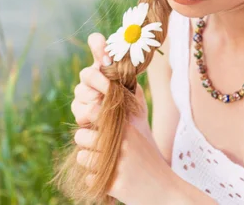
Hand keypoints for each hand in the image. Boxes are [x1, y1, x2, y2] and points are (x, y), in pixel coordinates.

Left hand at [70, 33, 171, 203]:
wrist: (162, 190)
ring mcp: (122, 154)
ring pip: (81, 140)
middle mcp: (127, 130)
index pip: (101, 87)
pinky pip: (84, 164)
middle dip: (87, 127)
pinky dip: (92, 170)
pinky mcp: (116, 177)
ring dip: (90, 150)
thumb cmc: (145, 150)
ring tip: (110, 157)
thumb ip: (126, 91)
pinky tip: (110, 171)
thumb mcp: (138, 118)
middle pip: (83, 114)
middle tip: (102, 137)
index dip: (91, 78)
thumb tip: (105, 51)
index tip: (90, 77)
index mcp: (131, 114)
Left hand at [74, 104, 173, 204]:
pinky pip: (89, 179)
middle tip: (95, 151)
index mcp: (127, 130)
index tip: (92, 128)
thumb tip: (88, 114)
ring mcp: (118, 165)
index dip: (88, 120)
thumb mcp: (137, 138)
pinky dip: (95, 181)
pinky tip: (110, 181)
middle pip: (81, 136)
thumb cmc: (147, 163)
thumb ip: (117, 127)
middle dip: (84, 144)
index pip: (93, 112)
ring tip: (103, 167)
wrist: (167, 191)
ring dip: (88, 164)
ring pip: (81, 157)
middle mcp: (122, 144)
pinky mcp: (115, 185)